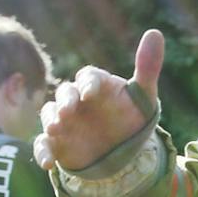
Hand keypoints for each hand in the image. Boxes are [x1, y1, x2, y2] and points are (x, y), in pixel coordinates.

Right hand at [37, 29, 162, 172]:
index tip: (91, 93)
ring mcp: (64, 121)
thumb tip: (155, 32)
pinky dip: (42, 152)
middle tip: (69, 111)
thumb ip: (147, 67)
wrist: (123, 154)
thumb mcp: (144, 97)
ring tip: (55, 129)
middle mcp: (76, 101)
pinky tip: (47, 163)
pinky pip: (44, 145)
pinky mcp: (56, 144)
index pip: (88, 76)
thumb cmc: (131, 118)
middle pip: (65, 93)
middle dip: (66, 100)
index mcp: (96, 85)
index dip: (88, 82)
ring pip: (50, 115)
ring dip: (51, 120)